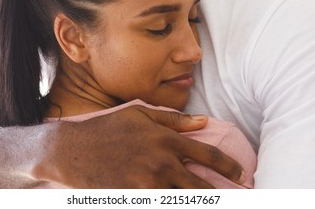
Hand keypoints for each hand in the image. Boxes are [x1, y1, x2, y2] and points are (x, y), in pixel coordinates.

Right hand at [0, 105, 243, 187]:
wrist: (73, 148)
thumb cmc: (108, 127)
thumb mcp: (141, 115)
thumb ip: (174, 120)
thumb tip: (203, 121)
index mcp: (166, 140)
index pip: (208, 155)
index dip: (229, 165)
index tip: (240, 173)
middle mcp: (161, 163)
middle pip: (201, 187)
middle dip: (220, 195)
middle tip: (234, 197)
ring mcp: (147, 183)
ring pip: (183, 200)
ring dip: (198, 202)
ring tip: (210, 201)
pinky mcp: (134, 197)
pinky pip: (160, 205)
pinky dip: (171, 204)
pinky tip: (176, 201)